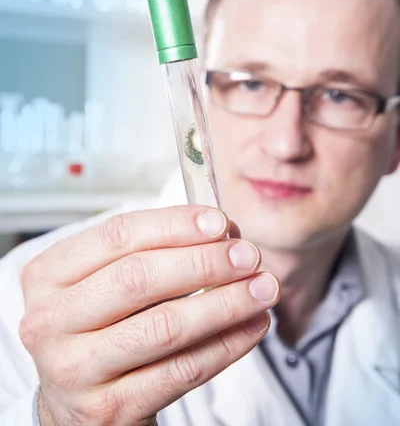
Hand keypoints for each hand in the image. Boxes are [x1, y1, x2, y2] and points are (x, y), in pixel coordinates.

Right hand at [19, 205, 279, 425]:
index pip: (117, 236)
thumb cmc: (100, 324)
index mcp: (48, 275)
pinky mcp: (109, 409)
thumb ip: (154, 250)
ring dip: (224, 304)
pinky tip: (251, 326)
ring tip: (263, 288)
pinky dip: (226, 345)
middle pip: (138, 278)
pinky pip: (180, 371)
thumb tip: (222, 232)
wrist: (77, 399)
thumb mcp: (107, 281)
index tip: (220, 222)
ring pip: (164, 327)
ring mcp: (76, 369)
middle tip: (249, 255)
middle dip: (204, 263)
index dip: (173, 225)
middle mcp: (51, 321)